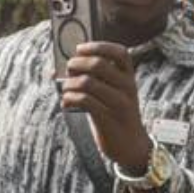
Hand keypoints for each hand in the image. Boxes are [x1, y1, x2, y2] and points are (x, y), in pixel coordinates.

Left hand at [59, 42, 151, 174]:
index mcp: (129, 77)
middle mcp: (127, 87)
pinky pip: (84, 101)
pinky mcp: (108, 118)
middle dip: (77, 63)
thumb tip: (63, 66)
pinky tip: (66, 102)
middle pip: (98, 64)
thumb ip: (96, 78)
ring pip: (87, 82)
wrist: (131, 146)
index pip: (120, 53)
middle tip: (68, 70)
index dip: (98, 46)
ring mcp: (120, 103)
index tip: (79, 49)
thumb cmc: (115, 114)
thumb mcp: (113, 93)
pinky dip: (69, 98)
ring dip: (69, 84)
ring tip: (66, 90)